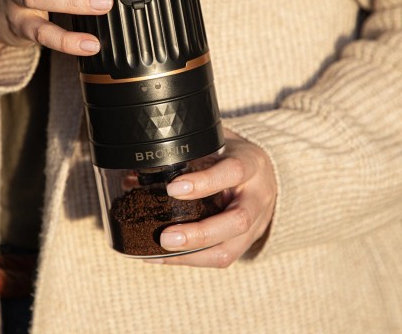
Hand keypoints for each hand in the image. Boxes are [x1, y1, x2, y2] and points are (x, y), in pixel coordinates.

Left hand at [152, 128, 276, 267]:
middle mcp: (258, 196)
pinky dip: (190, 260)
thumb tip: (135, 171)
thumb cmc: (234, 154)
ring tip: (159, 252)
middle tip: (165, 237)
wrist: (268, 173)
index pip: (233, 172)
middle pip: (237, 221)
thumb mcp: (220, 142)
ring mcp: (256, 223)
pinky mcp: (246, 242)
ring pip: (230, 249)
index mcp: (252, 164)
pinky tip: (163, 257)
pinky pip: (221, 257)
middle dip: (199, 234)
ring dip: (192, 255)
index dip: (205, 182)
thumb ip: (190, 150)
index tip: (172, 188)